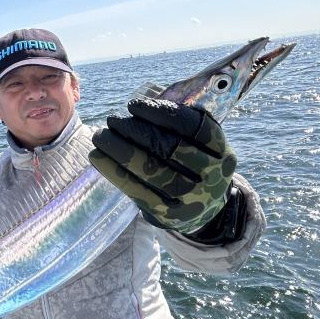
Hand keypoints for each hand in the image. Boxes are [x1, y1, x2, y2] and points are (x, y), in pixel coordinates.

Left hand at [89, 97, 236, 234]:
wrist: (204, 209)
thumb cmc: (195, 163)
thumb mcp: (201, 145)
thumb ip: (180, 124)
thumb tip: (141, 104)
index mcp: (221, 151)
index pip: (192, 126)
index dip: (161, 113)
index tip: (134, 105)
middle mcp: (211, 175)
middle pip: (168, 147)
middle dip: (135, 130)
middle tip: (112, 119)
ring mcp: (190, 198)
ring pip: (150, 169)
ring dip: (120, 149)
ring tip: (101, 135)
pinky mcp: (168, 214)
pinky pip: (136, 189)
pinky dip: (114, 171)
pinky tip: (98, 157)